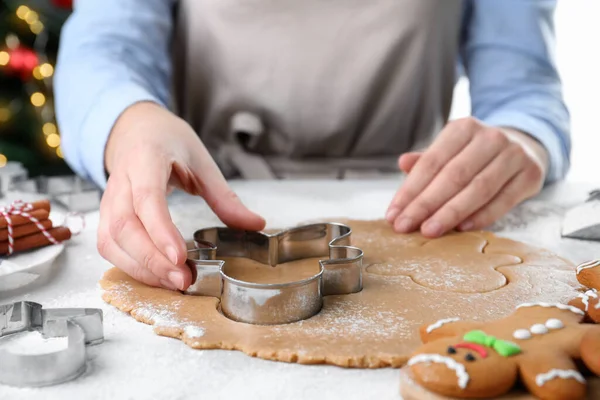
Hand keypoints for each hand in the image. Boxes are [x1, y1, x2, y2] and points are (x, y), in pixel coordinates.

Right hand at [98, 102, 264, 290]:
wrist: (135, 130)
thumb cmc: (168, 143)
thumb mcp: (202, 162)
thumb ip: (226, 197)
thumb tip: (255, 225)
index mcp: (145, 160)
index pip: (147, 198)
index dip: (160, 230)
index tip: (180, 256)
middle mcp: (120, 181)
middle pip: (124, 227)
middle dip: (153, 259)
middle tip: (183, 279)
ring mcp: (108, 201)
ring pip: (112, 242)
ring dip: (142, 268)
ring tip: (175, 282)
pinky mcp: (106, 217)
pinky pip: (110, 247)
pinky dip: (132, 266)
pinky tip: (158, 276)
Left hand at [385, 117, 547, 236]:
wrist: (524, 146)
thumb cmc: (475, 154)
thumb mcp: (450, 150)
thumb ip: (427, 160)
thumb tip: (403, 163)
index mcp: (464, 127)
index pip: (432, 162)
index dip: (410, 190)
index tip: (393, 215)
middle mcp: (491, 137)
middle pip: (453, 176)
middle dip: (425, 204)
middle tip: (405, 226)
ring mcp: (514, 155)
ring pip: (478, 189)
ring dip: (450, 213)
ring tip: (429, 231)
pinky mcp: (531, 175)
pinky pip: (503, 201)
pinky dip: (481, 216)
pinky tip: (461, 228)